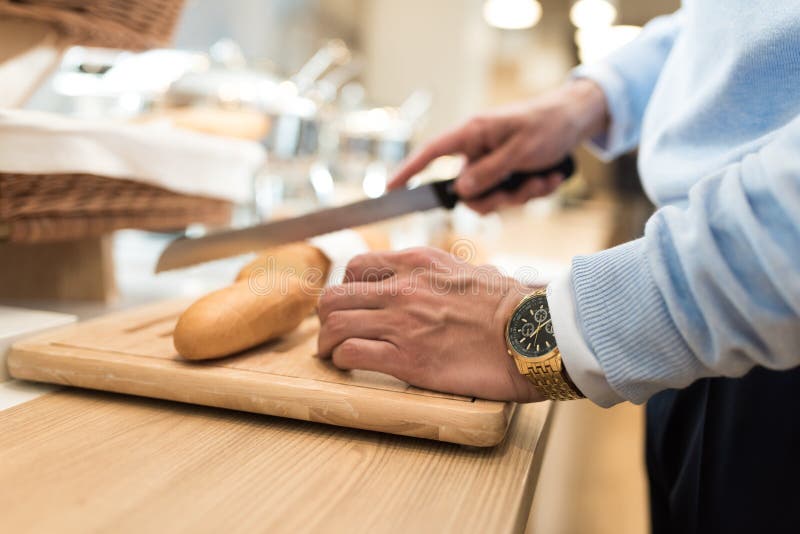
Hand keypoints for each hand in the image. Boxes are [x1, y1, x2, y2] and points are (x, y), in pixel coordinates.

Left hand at [316, 247, 544, 401]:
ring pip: (335, 324)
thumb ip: (450, 272)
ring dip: (327, 343)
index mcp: (418, 263)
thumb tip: (457, 275)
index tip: (353, 306)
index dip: (346, 288)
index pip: (356, 267)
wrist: (535, 335)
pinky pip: (353, 353)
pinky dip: (343, 360)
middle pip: (334, 295)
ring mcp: (403, 323)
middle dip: (326, 317)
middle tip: (333, 333)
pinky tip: (349, 365)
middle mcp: (403, 288)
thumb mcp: (474, 271)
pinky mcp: (407, 359)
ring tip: (332, 354)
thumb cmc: (513, 306)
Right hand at [388, 78, 607, 213]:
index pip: (431, 153)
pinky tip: (550, 177)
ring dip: (519, 196)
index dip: (409, 171)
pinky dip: (531, 191)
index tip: (390, 188)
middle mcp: (477, 151)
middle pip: (466, 191)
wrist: (575, 119)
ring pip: (490, 199)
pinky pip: (509, 197)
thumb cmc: (547, 124)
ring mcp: (491, 164)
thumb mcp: (521, 150)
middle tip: (522, 190)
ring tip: (543, 178)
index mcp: (472, 134)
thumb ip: (489, 172)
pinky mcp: (506, 174)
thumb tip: (460, 190)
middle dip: (497, 198)